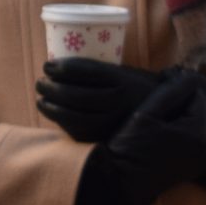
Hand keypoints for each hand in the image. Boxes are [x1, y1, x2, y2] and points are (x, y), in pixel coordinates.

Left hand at [36, 58, 159, 144]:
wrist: (164, 115)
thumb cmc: (134, 88)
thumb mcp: (121, 72)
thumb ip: (94, 70)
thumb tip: (55, 68)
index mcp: (124, 81)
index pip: (88, 72)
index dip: (63, 67)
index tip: (47, 65)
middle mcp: (121, 103)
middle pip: (78, 95)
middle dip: (52, 88)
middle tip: (40, 82)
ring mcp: (116, 123)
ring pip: (76, 118)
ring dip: (52, 108)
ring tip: (41, 100)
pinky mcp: (110, 139)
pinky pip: (81, 133)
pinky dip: (62, 123)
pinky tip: (54, 114)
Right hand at [71, 69, 205, 204]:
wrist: (125, 182)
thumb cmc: (130, 147)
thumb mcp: (146, 115)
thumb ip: (171, 93)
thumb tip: (189, 76)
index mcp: (197, 133)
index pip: (200, 95)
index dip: (182, 81)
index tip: (164, 74)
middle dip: (197, 89)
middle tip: (175, 77)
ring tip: (192, 88)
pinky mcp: (205, 163)